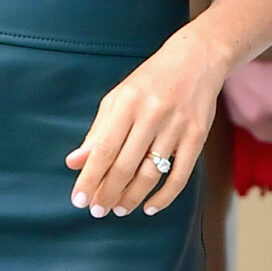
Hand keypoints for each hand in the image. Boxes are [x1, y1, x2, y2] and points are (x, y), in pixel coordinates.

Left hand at [66, 28, 228, 218]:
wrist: (196, 59)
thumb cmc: (150, 81)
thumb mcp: (118, 99)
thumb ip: (97, 132)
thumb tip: (74, 163)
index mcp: (127, 103)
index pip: (103, 149)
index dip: (90, 178)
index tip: (79, 200)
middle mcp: (152, 114)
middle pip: (126, 166)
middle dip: (108, 193)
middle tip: (98, 211)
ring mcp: (177, 126)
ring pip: (151, 174)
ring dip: (133, 197)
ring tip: (119, 209)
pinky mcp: (197, 136)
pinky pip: (180, 175)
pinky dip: (165, 196)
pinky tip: (150, 207)